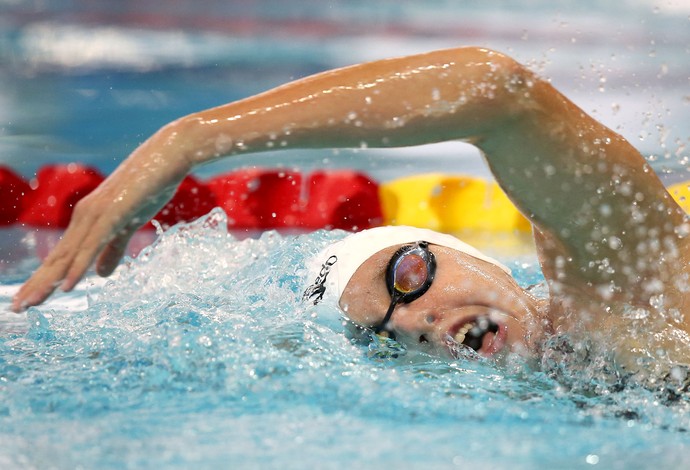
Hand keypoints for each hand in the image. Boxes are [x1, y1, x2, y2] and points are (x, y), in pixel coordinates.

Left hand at [11, 128, 189, 311]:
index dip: (44, 278)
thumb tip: (100, 275)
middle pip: (57, 258)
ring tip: (31, 304)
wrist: (167, 156)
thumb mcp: (131, 224)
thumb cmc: (150, 186)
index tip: (29, 299)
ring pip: (68, 256)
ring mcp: (96, 215)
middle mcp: (84, 217)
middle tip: (18, 309)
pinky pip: (91, 247)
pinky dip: (77, 268)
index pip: (62, 255)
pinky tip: (65, 288)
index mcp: (88, 219)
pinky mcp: (112, 215)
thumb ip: (114, 249)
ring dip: (47, 282)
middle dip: (36, 284)